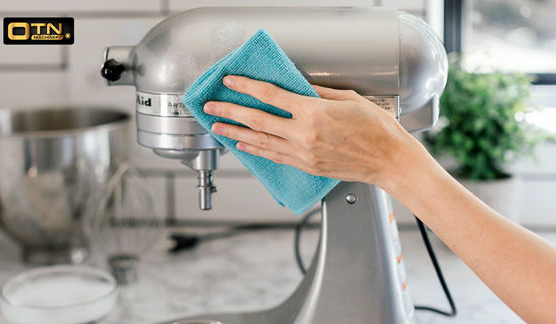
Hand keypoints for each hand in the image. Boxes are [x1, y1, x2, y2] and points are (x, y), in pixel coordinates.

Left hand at [203, 75, 425, 186]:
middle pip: (256, 119)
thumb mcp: (348, 99)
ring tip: (217, 128)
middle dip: (229, 112)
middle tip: (210, 107)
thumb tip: (297, 87)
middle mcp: (303, 134)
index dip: (246, 87)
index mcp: (313, 112)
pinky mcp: (305, 166)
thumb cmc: (376, 129)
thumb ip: (318, 93)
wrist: (388, 161)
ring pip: (259, 141)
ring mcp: (302, 153)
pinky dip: (255, 151)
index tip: (230, 81)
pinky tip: (243, 146)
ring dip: (235, 133)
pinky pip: (273, 157)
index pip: (270, 95)